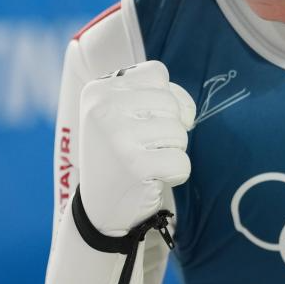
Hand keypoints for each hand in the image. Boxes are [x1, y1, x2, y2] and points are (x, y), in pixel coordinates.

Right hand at [78, 60, 195, 235]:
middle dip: (170, 127)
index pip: (156, 73)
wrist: (99, 210)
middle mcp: (102, 108)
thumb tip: (187, 114)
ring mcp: (117, 136)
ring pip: (179, 132)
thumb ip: (158, 96)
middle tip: (144, 147)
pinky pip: (182, 162)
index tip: (148, 119)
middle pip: (170, 103)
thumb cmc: (121, 153)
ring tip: (146, 163)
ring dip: (172, 151)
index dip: (166, 97)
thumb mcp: (124, 115)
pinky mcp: (135, 165)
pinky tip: (151, 179)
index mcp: (97, 90)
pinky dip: (175, 174)